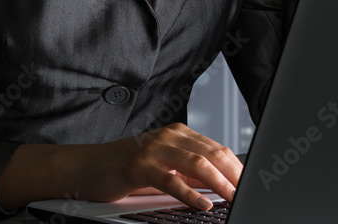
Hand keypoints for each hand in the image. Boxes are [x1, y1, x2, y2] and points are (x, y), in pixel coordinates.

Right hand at [0, 123, 241, 211]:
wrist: (87, 168)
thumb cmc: (123, 169)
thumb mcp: (162, 167)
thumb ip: (188, 172)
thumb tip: (218, 183)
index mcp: (177, 134)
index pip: (216, 148)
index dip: (236, 166)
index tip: (250, 181)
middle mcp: (168, 136)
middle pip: (212, 153)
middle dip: (234, 174)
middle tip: (248, 190)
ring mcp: (154, 149)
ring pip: (196, 164)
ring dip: (219, 182)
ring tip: (232, 196)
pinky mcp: (140, 166)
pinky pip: (171, 180)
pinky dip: (190, 194)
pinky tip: (202, 204)